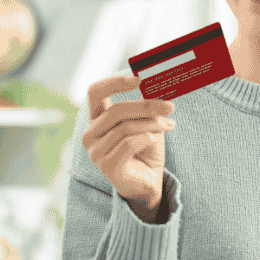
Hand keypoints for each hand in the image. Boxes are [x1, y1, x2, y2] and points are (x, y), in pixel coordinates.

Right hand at [81, 75, 175, 211]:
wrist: (149, 181)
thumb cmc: (145, 148)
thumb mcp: (147, 121)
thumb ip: (146, 104)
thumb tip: (158, 81)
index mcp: (97, 119)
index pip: (95, 92)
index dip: (115, 82)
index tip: (139, 79)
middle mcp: (90, 134)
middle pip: (115, 110)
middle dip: (146, 106)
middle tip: (170, 105)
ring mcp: (95, 152)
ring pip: (125, 128)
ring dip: (152, 124)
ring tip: (168, 125)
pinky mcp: (107, 166)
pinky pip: (129, 144)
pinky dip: (147, 138)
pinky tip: (156, 139)